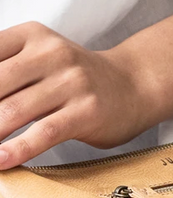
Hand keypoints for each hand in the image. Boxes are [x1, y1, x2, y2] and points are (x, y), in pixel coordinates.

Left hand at [0, 21, 159, 169]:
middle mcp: (52, 53)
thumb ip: (6, 69)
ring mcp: (72, 82)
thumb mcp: (41, 58)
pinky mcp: (86, 111)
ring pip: (13, 111)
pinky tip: (0, 162)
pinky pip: (43, 133)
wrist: (134, 85)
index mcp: (32, 36)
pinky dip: (17, 150)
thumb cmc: (78, 79)